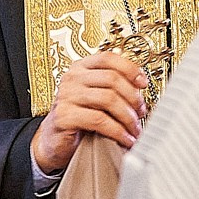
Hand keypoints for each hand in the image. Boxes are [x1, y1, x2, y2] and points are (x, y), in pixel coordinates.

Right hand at [33, 51, 146, 174]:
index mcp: (81, 68)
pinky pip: (99, 120)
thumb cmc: (78, 118)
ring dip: (127, 117)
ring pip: (108, 99)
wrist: (54, 140)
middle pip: (112, 78)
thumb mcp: (95, 97)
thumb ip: (112, 87)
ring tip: (134, 129)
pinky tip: (124, 139)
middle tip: (141, 113)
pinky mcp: (64, 116)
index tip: (143, 83)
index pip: (108, 58)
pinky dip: (117, 131)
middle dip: (133, 98)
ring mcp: (66, 96)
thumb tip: (140, 87)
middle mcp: (72, 78)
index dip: (130, 69)